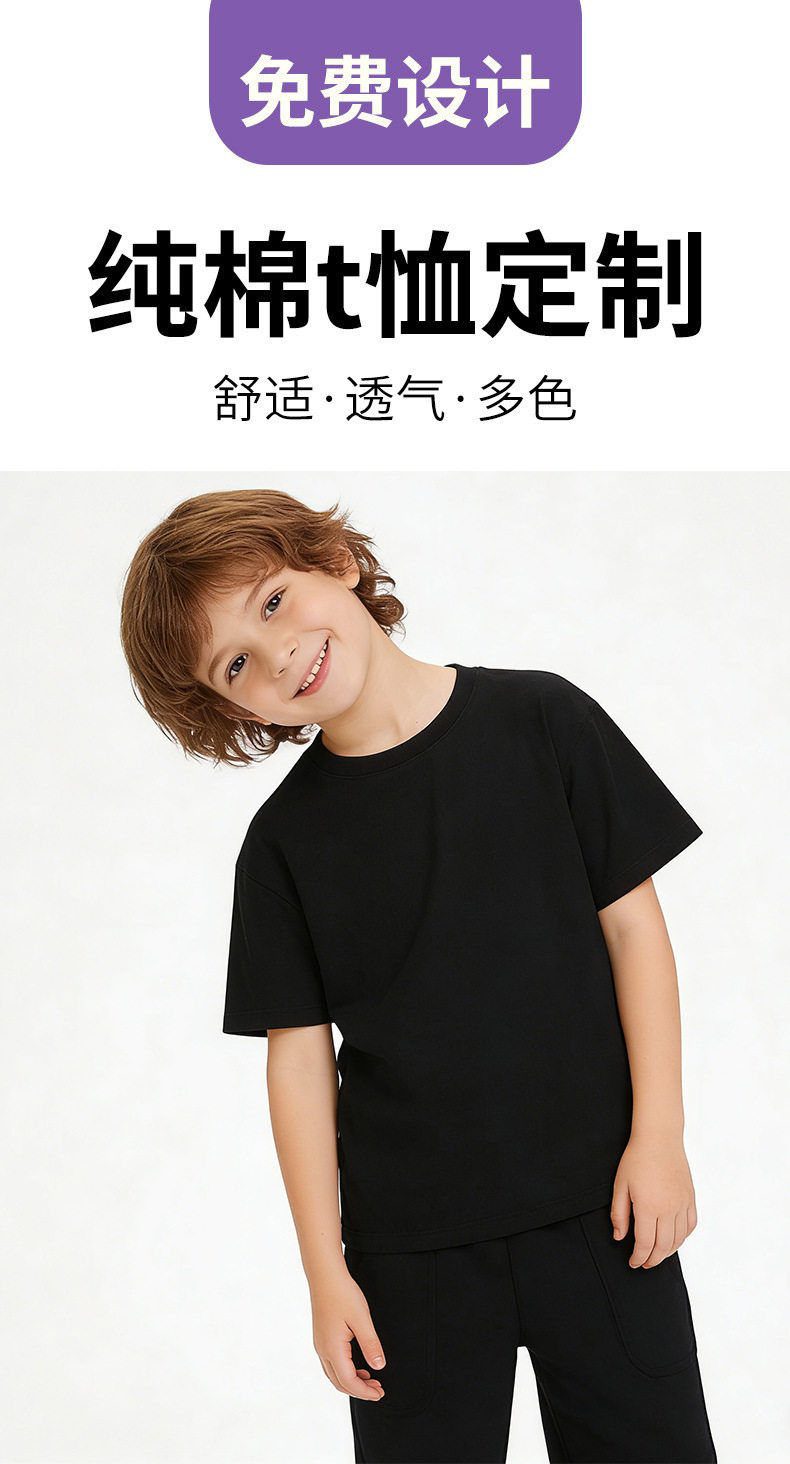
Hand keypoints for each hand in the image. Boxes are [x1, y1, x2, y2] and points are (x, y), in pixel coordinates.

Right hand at [310, 1264, 386, 1402]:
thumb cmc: (342, 1293)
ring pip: (334, 1374)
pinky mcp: (321, 1336)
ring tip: (371, 1379)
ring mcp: (320, 1343)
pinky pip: (332, 1363)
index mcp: (332, 1349)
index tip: (380, 1394)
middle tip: (378, 1390)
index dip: (365, 1392)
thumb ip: (371, 1345)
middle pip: (339, 1382)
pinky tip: (358, 1364)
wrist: (324, 1274)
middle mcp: (322, 1350)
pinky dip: (345, 1370)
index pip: (348, 1382)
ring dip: (352, 1381)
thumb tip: (379, 1367)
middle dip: (359, 1390)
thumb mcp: (362, 1319)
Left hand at [611, 1133, 697, 1268]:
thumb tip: (620, 1237)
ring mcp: (682, 1204)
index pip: (645, 1244)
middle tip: (644, 1263)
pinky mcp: (690, 1198)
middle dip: (653, 1260)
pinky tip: (674, 1239)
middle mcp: (668, 1209)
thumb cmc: (637, 1158)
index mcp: (648, 1207)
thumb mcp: (620, 1185)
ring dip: (668, 1252)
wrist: (659, 1138)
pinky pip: (691, 1225)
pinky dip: (683, 1237)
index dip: (639, 1257)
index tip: (633, 1262)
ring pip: (679, 1239)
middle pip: (663, 1247)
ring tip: (657, 1254)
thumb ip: (619, 1214)